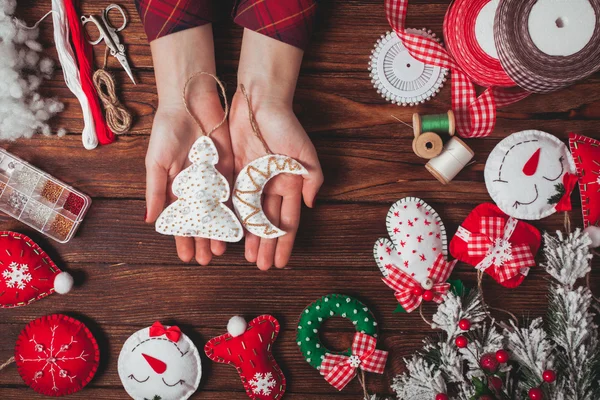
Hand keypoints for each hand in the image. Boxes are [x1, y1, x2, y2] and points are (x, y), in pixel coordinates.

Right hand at [145, 25, 233, 264]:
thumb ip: (156, 191)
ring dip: (218, 231)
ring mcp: (213, 180)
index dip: (182, 238)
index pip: (179, 219)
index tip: (186, 257)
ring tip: (221, 250)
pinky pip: (232, 195)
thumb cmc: (167, 131)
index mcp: (175, 186)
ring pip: (217, 212)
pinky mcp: (229, 169)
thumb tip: (150, 220)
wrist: (191, 104)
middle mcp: (195, 187)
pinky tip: (236, 227)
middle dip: (202, 239)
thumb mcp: (157, 162)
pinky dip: (233, 211)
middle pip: (200, 220)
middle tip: (206, 260)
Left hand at [229, 89, 322, 269]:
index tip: (280, 262)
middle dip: (266, 245)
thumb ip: (311, 178)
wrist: (258, 101)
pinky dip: (232, 216)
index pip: (287, 221)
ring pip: (249, 215)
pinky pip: (232, 199)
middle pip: (267, 222)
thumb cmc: (284, 125)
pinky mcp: (234, 172)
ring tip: (247, 256)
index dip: (284, 243)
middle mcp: (270, 186)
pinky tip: (230, 232)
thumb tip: (309, 205)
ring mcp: (252, 180)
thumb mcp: (304, 152)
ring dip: (249, 236)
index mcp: (289, 183)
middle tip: (261, 267)